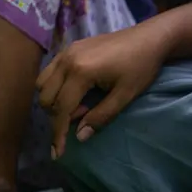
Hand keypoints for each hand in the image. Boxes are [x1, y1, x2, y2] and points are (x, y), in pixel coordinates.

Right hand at [38, 22, 169, 158]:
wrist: (149, 37)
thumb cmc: (141, 66)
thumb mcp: (125, 95)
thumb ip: (101, 116)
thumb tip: (79, 137)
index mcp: (80, 72)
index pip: (61, 109)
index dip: (58, 134)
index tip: (57, 154)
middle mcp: (67, 60)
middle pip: (46, 97)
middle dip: (56, 116)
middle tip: (82, 118)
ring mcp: (66, 51)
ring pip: (42, 83)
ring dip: (52, 100)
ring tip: (78, 107)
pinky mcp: (70, 47)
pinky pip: (50, 71)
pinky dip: (54, 86)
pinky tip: (75, 92)